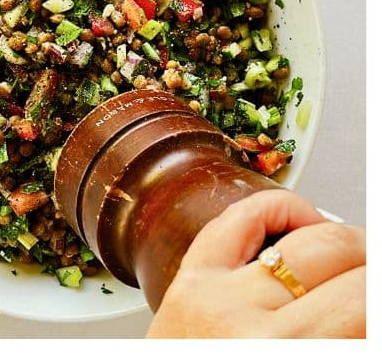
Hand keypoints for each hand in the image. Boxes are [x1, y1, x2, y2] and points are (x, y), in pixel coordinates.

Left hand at [147, 189, 363, 337]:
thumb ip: (350, 339)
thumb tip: (370, 312)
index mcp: (294, 354)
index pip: (368, 299)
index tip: (379, 298)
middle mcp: (255, 328)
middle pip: (347, 260)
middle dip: (370, 268)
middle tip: (370, 284)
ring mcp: (218, 297)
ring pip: (308, 238)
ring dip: (345, 243)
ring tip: (354, 262)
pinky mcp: (188, 280)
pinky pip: (237, 220)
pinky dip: (278, 210)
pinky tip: (303, 225)